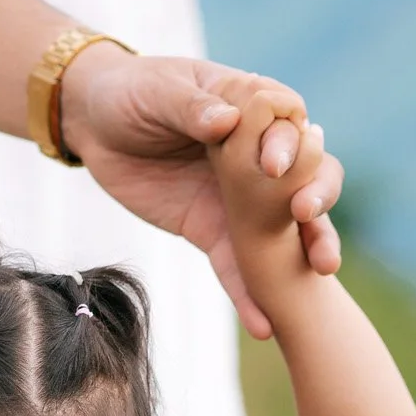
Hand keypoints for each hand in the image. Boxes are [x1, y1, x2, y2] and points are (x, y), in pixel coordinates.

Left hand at [61, 46, 344, 339]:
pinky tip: (265, 324)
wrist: (93, 125)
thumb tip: (226, 123)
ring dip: (308, 247)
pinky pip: (239, 267)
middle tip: (307, 215)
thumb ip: (191, 107)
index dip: (290, 143)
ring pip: (287, 226)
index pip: (288, 123)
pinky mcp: (215, 231)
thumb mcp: (157, 91)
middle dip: (317, 196)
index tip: (273, 165)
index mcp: (253, 107)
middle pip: (307, 175)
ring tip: (322, 271)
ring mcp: (243, 198)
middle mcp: (259, 154)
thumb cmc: (131, 92)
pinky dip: (251, 296)